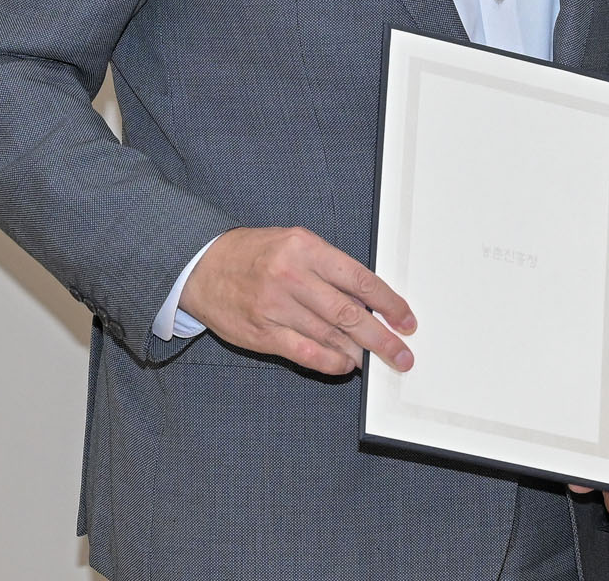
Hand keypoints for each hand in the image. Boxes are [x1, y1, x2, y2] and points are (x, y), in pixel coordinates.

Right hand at [178, 226, 415, 375]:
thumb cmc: (256, 253)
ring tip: (375, 359)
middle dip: (382, 337)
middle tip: (402, 353)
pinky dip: (330, 362)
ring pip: (330, 336)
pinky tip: (345, 365)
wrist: (203, 266)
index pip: (360, 279)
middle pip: (349, 314)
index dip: (388, 303)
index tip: (405, 319)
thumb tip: (369, 300)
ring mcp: (276, 308)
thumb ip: (330, 269)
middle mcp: (293, 277)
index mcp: (307, 249)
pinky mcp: (262, 334)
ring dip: (358, 352)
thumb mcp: (297, 244)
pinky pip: (305, 353)